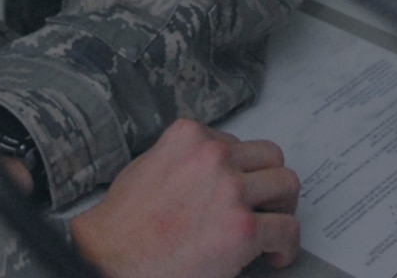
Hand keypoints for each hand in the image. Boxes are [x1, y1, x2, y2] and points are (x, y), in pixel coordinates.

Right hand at [72, 119, 299, 277]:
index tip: (238, 190)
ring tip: (272, 229)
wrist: (110, 260)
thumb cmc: (123, 224)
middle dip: (269, 183)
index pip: (237, 143)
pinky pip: (286, 228)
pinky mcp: (242, 228)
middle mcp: (214, 156)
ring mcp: (231, 190)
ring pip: (286, 185)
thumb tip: (210, 172)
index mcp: (190, 136)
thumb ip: (185, 158)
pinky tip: (275, 256)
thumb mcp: (150, 165)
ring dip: (282, 208)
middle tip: (265, 206)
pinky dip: (286, 245)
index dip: (240, 172)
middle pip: (270, 157)